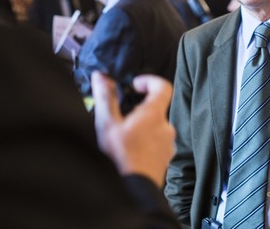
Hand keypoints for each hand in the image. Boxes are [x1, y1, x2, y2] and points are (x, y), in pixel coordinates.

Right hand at [91, 71, 175, 186]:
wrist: (132, 191)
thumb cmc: (119, 158)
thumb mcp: (107, 124)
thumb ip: (105, 97)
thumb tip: (101, 77)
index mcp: (154, 115)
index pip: (163, 86)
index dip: (150, 81)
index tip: (135, 85)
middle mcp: (166, 127)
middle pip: (157, 108)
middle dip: (140, 109)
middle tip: (122, 117)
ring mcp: (168, 144)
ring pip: (156, 127)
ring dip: (142, 127)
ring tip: (123, 137)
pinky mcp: (166, 158)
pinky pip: (158, 142)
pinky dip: (146, 142)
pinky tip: (130, 151)